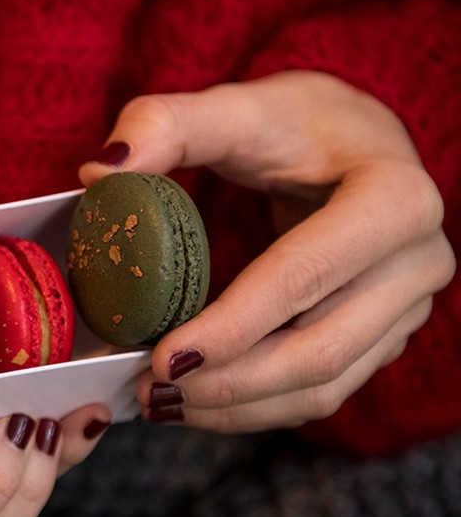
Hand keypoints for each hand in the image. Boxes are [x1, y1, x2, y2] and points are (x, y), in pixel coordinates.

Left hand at [81, 70, 454, 431]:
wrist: (355, 147)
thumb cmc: (296, 125)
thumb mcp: (236, 108)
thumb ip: (165, 125)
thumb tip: (99, 173)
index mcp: (394, 199)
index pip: (303, 277)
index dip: (234, 326)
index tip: (163, 357)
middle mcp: (417, 262)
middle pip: (318, 349)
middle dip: (228, 382)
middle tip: (150, 390)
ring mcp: (407, 308)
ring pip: (323, 385)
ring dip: (237, 407)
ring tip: (160, 403)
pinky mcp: (383, 338)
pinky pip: (321, 391)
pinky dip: (255, 408)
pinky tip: (194, 403)